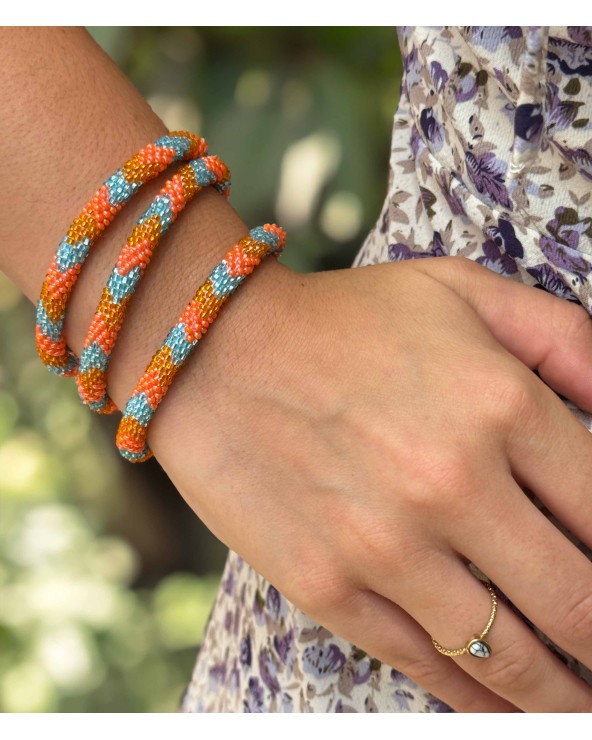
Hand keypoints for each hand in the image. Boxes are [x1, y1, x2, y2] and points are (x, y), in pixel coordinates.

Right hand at [151, 254, 591, 711]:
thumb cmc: (342, 319)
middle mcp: (452, 483)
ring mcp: (386, 545)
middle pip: (577, 603)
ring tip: (578, 701)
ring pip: (510, 657)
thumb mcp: (461, 291)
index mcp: (500, 404)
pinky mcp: (328, 586)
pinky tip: (503, 704)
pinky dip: (479, 700)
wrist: (212, 352)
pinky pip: (427, 668)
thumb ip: (565, 340)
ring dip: (562, 694)